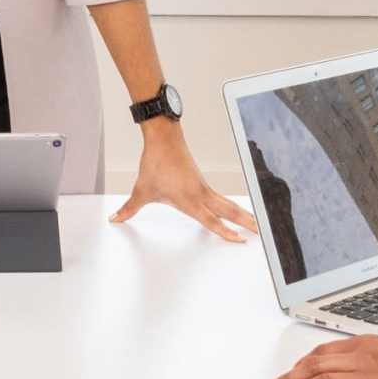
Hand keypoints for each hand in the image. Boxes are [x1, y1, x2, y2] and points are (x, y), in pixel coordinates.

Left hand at [109, 121, 257, 242]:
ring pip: (227, 204)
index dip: (226, 232)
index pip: (211, 221)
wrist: (163, 138)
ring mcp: (204, 187)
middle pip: (228, 212)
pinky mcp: (202, 182)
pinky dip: (232, 206)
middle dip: (246, 224)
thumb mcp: (141, 190)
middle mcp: (201, 194)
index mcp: (189, 200)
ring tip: (257, 224)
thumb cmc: (155, 162)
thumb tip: (115, 218)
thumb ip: (129, 208)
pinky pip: (221, 198)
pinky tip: (237, 211)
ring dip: (243, 214)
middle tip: (262, 234)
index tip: (240, 241)